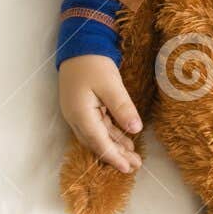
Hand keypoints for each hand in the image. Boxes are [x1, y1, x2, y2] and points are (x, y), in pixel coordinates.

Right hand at [58, 54, 142, 172]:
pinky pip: (98, 125)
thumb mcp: (111, 85)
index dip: (114, 157)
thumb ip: (122, 108)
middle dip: (116, 155)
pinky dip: (111, 133)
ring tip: (133, 156)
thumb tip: (136, 129)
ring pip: (98, 135)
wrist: (79, 44)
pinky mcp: (84, 107)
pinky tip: (125, 138)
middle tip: (135, 165)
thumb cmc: (93, 63)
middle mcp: (76, 118)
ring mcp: (79, 113)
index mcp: (80, 115)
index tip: (128, 169)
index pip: (99, 143)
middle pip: (97, 143)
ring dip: (115, 145)